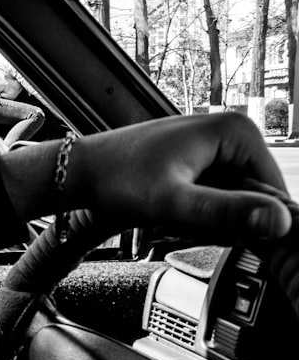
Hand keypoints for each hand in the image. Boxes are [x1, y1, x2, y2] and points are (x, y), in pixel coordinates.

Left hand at [65, 113, 292, 241]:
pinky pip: (218, 193)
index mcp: (238, 131)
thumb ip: (226, 213)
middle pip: (257, 195)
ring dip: (212, 216)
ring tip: (175, 213)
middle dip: (227, 218)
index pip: (277, 194)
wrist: (81, 170)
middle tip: (185, 220)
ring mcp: (216, 142)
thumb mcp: (173, 203)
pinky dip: (201, 209)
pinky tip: (173, 209)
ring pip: (237, 198)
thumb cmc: (116, 181)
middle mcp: (232, 129)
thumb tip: (279, 222)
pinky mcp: (202, 156)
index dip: (249, 222)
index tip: (211, 230)